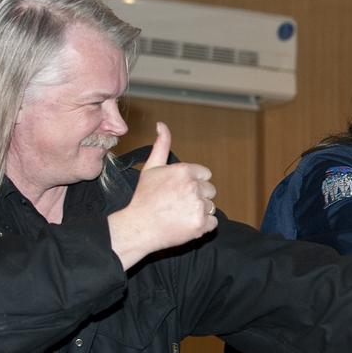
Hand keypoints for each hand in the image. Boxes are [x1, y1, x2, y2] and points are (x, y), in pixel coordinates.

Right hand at [108, 122, 217, 269]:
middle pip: (210, 190)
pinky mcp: (201, 225)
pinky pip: (213, 222)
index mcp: (184, 171)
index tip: (179, 190)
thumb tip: (162, 124)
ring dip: (199, 211)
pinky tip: (186, 224)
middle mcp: (193, 187)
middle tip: (178, 203)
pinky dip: (202, 225)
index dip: (193, 182)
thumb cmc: (144, 198)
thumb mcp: (151, 168)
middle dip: (198, 196)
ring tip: (180, 214)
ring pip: (211, 206)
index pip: (205, 174)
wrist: (138, 228)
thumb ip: (161, 145)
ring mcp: (198, 206)